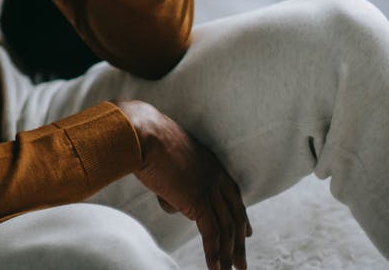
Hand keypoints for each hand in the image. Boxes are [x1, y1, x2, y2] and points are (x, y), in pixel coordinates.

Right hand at [116, 99, 250, 269]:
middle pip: (235, 213)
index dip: (240, 214)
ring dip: (228, 254)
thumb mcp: (169, 159)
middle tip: (241, 262)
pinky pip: (212, 234)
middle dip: (239, 241)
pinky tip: (214, 268)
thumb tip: (173, 200)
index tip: (246, 232)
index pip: (232, 193)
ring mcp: (209, 187)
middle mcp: (215, 174)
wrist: (142, 132)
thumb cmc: (147, 140)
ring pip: (226, 227)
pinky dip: (214, 254)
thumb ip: (177, 179)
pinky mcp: (198, 200)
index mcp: (210, 162)